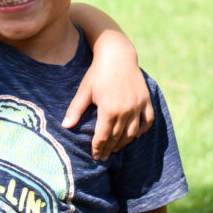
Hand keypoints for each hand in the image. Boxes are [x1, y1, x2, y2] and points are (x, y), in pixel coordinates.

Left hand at [62, 42, 154, 160]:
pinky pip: (148, 121)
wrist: (117, 55)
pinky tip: (134, 136)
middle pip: (117, 137)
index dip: (98, 148)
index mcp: (109, 110)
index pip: (103, 137)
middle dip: (109, 149)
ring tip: (115, 149)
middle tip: (103, 157)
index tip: (95, 156)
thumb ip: (75, 110)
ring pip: (132, 132)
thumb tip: (65, 126)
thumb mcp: (84, 91)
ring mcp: (137, 106)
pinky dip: (142, 130)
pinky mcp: (146, 100)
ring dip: (124, 143)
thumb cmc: (97, 73)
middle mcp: (125, 111)